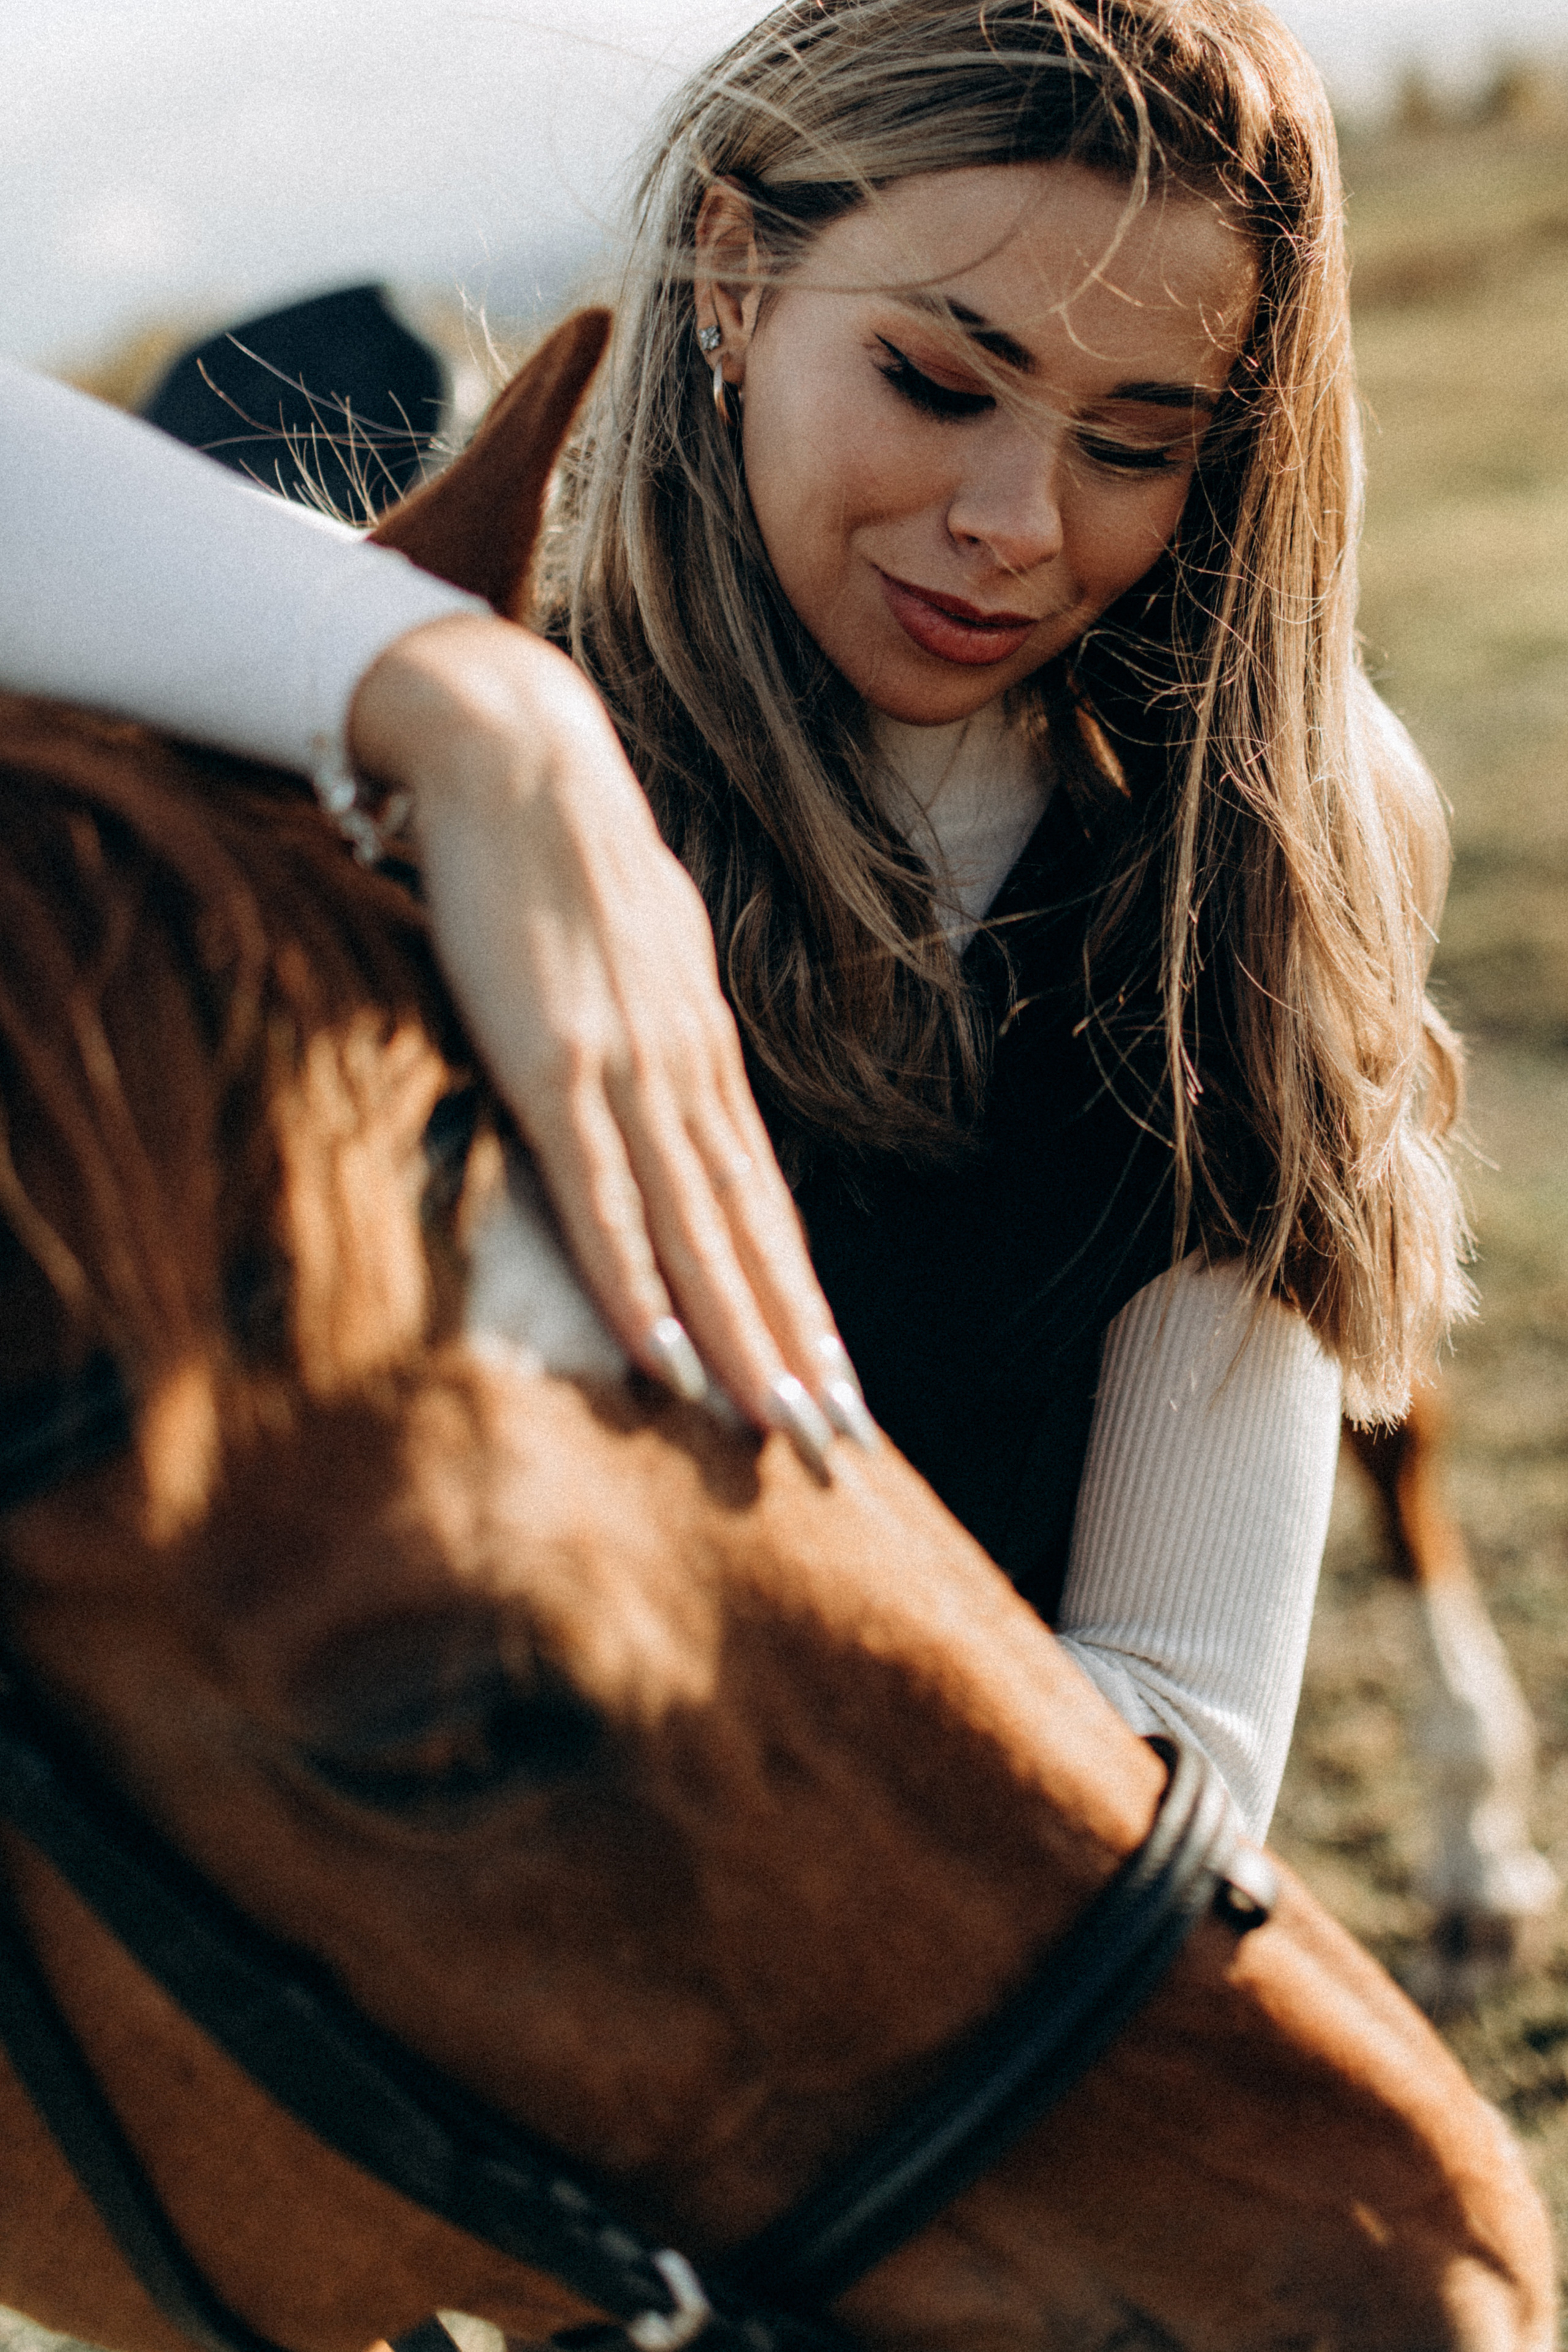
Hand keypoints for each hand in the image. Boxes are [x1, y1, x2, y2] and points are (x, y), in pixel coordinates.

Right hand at [348, 612, 872, 1458]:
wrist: (517, 754)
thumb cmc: (568, 856)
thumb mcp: (637, 958)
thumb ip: (659, 1035)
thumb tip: (677, 1091)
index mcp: (704, 1055)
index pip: (768, 1206)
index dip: (804, 1304)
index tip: (841, 1386)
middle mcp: (686, 1075)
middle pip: (753, 1238)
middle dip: (797, 1351)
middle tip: (843, 1452)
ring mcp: (626, 1071)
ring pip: (699, 1235)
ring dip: (741, 1340)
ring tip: (782, 1430)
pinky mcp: (553, 1063)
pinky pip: (602, 1197)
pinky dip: (636, 1283)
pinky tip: (662, 1356)